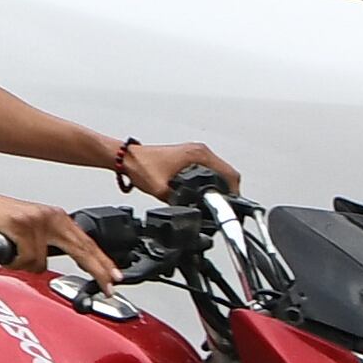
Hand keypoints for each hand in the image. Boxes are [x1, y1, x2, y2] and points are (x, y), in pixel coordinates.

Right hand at [0, 181, 126, 292]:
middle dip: (97, 271)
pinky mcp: (20, 227)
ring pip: (42, 262)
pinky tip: (7, 251)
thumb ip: (49, 242)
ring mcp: (36, 222)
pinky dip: (14, 261)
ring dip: (25, 264)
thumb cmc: (0, 217)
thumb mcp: (33, 228)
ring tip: (14, 254)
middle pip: (82, 250)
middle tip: (108, 287)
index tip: (114, 279)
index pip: (86, 243)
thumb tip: (59, 263)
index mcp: (57, 217)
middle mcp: (51, 217)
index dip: (102, 263)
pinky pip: (25, 258)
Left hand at [107, 137, 239, 203]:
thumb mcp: (163, 190)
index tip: (232, 205)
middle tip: (225, 206)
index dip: (234, 192)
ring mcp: (194, 152)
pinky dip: (212, 179)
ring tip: (217, 200)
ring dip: (221, 184)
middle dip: (229, 190)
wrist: (127, 159)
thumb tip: (191, 211)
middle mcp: (199, 151)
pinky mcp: (189, 156)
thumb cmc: (141, 166)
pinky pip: (209, 168)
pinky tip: (206, 190)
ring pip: (219, 170)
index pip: (229, 173)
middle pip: (227, 171)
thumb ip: (180, 202)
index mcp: (198, 155)